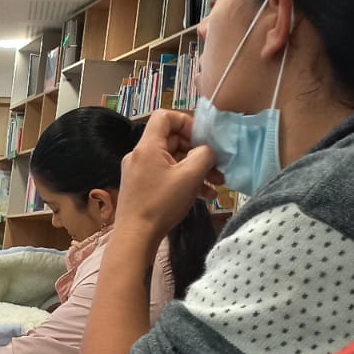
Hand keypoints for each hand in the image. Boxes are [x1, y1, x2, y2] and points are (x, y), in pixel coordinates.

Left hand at [117, 110, 223, 236]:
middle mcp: (141, 155)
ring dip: (197, 168)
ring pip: (173, 160)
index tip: (203, 139)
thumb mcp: (190, 176)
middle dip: (199, 151)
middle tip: (218, 166)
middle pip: (173, 140)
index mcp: (148, 146)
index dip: (186, 122)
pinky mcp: (142, 186)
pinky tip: (206, 195)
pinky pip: (167, 175)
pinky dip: (185, 180)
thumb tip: (208, 150)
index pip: (165, 116)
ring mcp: (140, 171)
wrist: (136, 236)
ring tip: (218, 183)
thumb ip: (204, 155)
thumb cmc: (161, 204)